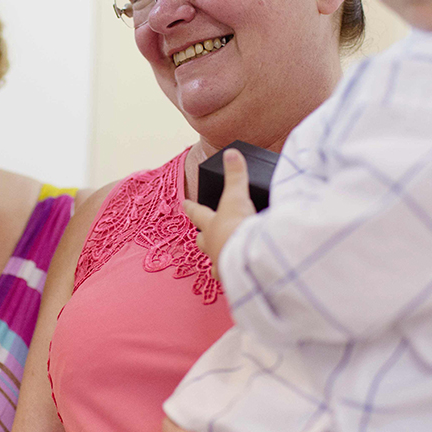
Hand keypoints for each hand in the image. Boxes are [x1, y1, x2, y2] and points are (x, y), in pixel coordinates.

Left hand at [182, 148, 256, 280]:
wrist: (247, 258)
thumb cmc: (238, 227)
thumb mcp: (237, 197)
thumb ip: (235, 174)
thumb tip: (231, 152)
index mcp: (211, 225)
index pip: (197, 213)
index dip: (191, 207)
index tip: (184, 203)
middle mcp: (212, 246)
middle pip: (201, 241)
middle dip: (202, 237)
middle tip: (202, 235)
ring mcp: (221, 264)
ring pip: (214, 262)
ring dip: (218, 259)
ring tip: (223, 259)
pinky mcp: (233, 278)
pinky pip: (231, 278)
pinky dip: (234, 275)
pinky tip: (239, 277)